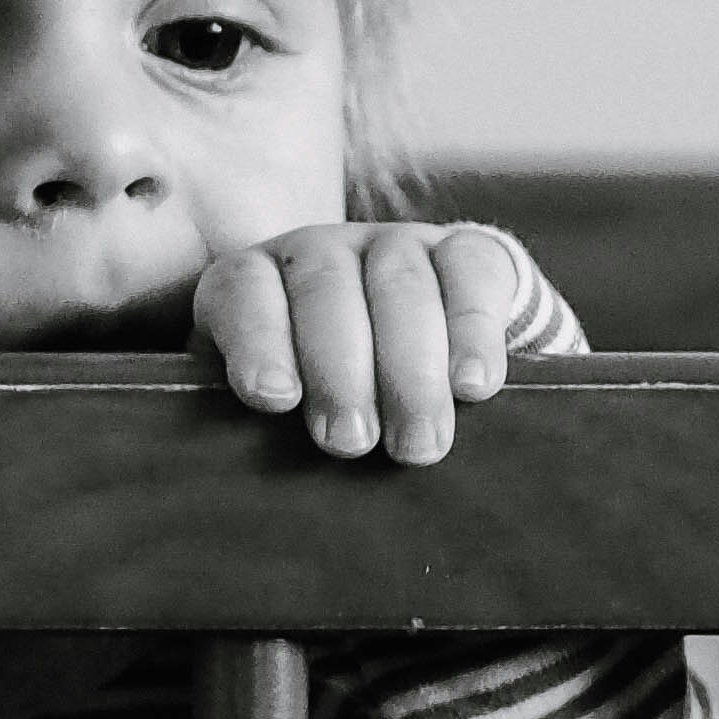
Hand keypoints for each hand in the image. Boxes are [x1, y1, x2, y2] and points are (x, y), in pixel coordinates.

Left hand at [188, 222, 528, 465]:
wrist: (413, 353)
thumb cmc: (321, 400)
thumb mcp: (275, 406)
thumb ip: (260, 424)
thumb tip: (260, 473)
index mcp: (256, 282)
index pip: (243, 292)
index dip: (258, 342)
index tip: (277, 399)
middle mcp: (320, 253)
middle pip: (327, 292)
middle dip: (342, 372)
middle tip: (353, 443)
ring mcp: (394, 244)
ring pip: (401, 286)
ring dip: (412, 369)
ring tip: (418, 441)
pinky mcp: (462, 251)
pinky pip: (472, 276)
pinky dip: (474, 332)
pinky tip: (473, 388)